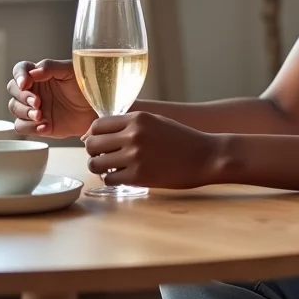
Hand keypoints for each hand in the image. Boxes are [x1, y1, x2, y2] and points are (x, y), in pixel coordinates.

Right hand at [7, 59, 95, 137]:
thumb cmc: (84, 87)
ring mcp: (33, 107)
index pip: (20, 70)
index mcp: (39, 74)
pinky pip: (22, 126)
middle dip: (22, 97)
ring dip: (25, 112)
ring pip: (14, 108)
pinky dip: (30, 127)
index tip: (25, 84)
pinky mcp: (36, 124)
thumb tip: (33, 71)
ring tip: (41, 116)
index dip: (19, 76)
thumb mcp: (70, 71)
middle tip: (37, 102)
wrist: (94, 109)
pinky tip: (45, 126)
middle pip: (13, 90)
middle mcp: (33, 90)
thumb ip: (51, 67)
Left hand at [84, 111, 222, 188]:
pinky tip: (123, 176)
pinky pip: (109, 179)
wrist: (206, 155)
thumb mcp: (156, 121)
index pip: (97, 125)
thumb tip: (101, 134)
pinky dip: (112, 179)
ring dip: (99, 167)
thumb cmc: (181, 138)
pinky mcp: (138, 176)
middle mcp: (133, 135)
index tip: (100, 142)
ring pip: (96, 163)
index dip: (94, 135)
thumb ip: (130, 125)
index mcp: (137, 118)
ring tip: (111, 168)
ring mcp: (135, 156)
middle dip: (93, 152)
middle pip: (92, 144)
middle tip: (103, 157)